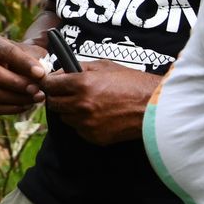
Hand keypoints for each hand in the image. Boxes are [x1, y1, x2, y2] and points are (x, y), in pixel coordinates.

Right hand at [0, 36, 47, 115]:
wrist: (18, 69)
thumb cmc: (27, 59)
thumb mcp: (34, 53)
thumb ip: (37, 61)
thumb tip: (39, 76)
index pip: (7, 52)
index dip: (25, 63)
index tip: (41, 74)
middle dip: (15, 83)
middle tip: (36, 89)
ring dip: (16, 98)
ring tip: (36, 98)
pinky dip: (12, 108)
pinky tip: (27, 105)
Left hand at [39, 60, 159, 144]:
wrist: (154, 106)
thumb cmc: (131, 83)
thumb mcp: (104, 66)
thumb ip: (79, 68)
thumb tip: (60, 72)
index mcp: (81, 83)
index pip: (49, 85)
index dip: (49, 83)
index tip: (52, 83)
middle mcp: (81, 104)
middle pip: (53, 103)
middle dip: (57, 97)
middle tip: (67, 93)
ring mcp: (87, 123)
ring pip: (65, 117)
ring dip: (70, 111)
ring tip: (87, 104)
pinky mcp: (94, 137)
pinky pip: (79, 129)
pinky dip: (83, 123)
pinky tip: (97, 115)